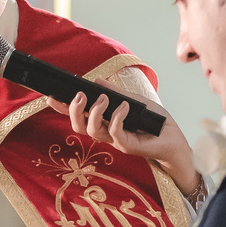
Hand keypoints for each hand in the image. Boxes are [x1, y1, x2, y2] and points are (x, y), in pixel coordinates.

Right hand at [47, 90, 199, 199]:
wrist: (173, 138)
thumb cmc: (154, 122)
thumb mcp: (133, 100)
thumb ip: (115, 93)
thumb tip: (96, 80)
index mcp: (104, 121)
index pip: (79, 116)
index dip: (63, 108)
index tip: (51, 97)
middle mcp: (105, 132)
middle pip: (79, 126)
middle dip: (74, 111)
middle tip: (79, 96)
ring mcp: (115, 141)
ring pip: (93, 131)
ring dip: (95, 112)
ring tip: (104, 98)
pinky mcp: (127, 146)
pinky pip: (114, 133)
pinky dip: (116, 117)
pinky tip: (124, 107)